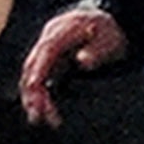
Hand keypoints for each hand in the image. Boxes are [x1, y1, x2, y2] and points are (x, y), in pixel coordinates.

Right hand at [19, 6, 127, 125]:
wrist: (110, 25)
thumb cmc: (110, 31)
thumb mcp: (110, 39)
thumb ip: (97, 50)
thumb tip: (83, 60)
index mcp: (63, 29)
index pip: (46, 50)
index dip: (39, 68)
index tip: (35, 86)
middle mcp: (50, 39)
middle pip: (33, 65)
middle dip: (32, 89)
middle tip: (38, 113)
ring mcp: (49, 51)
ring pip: (34, 75)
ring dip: (34, 97)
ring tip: (39, 119)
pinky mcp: (51, 62)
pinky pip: (41, 80)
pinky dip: (41, 96)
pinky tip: (44, 113)